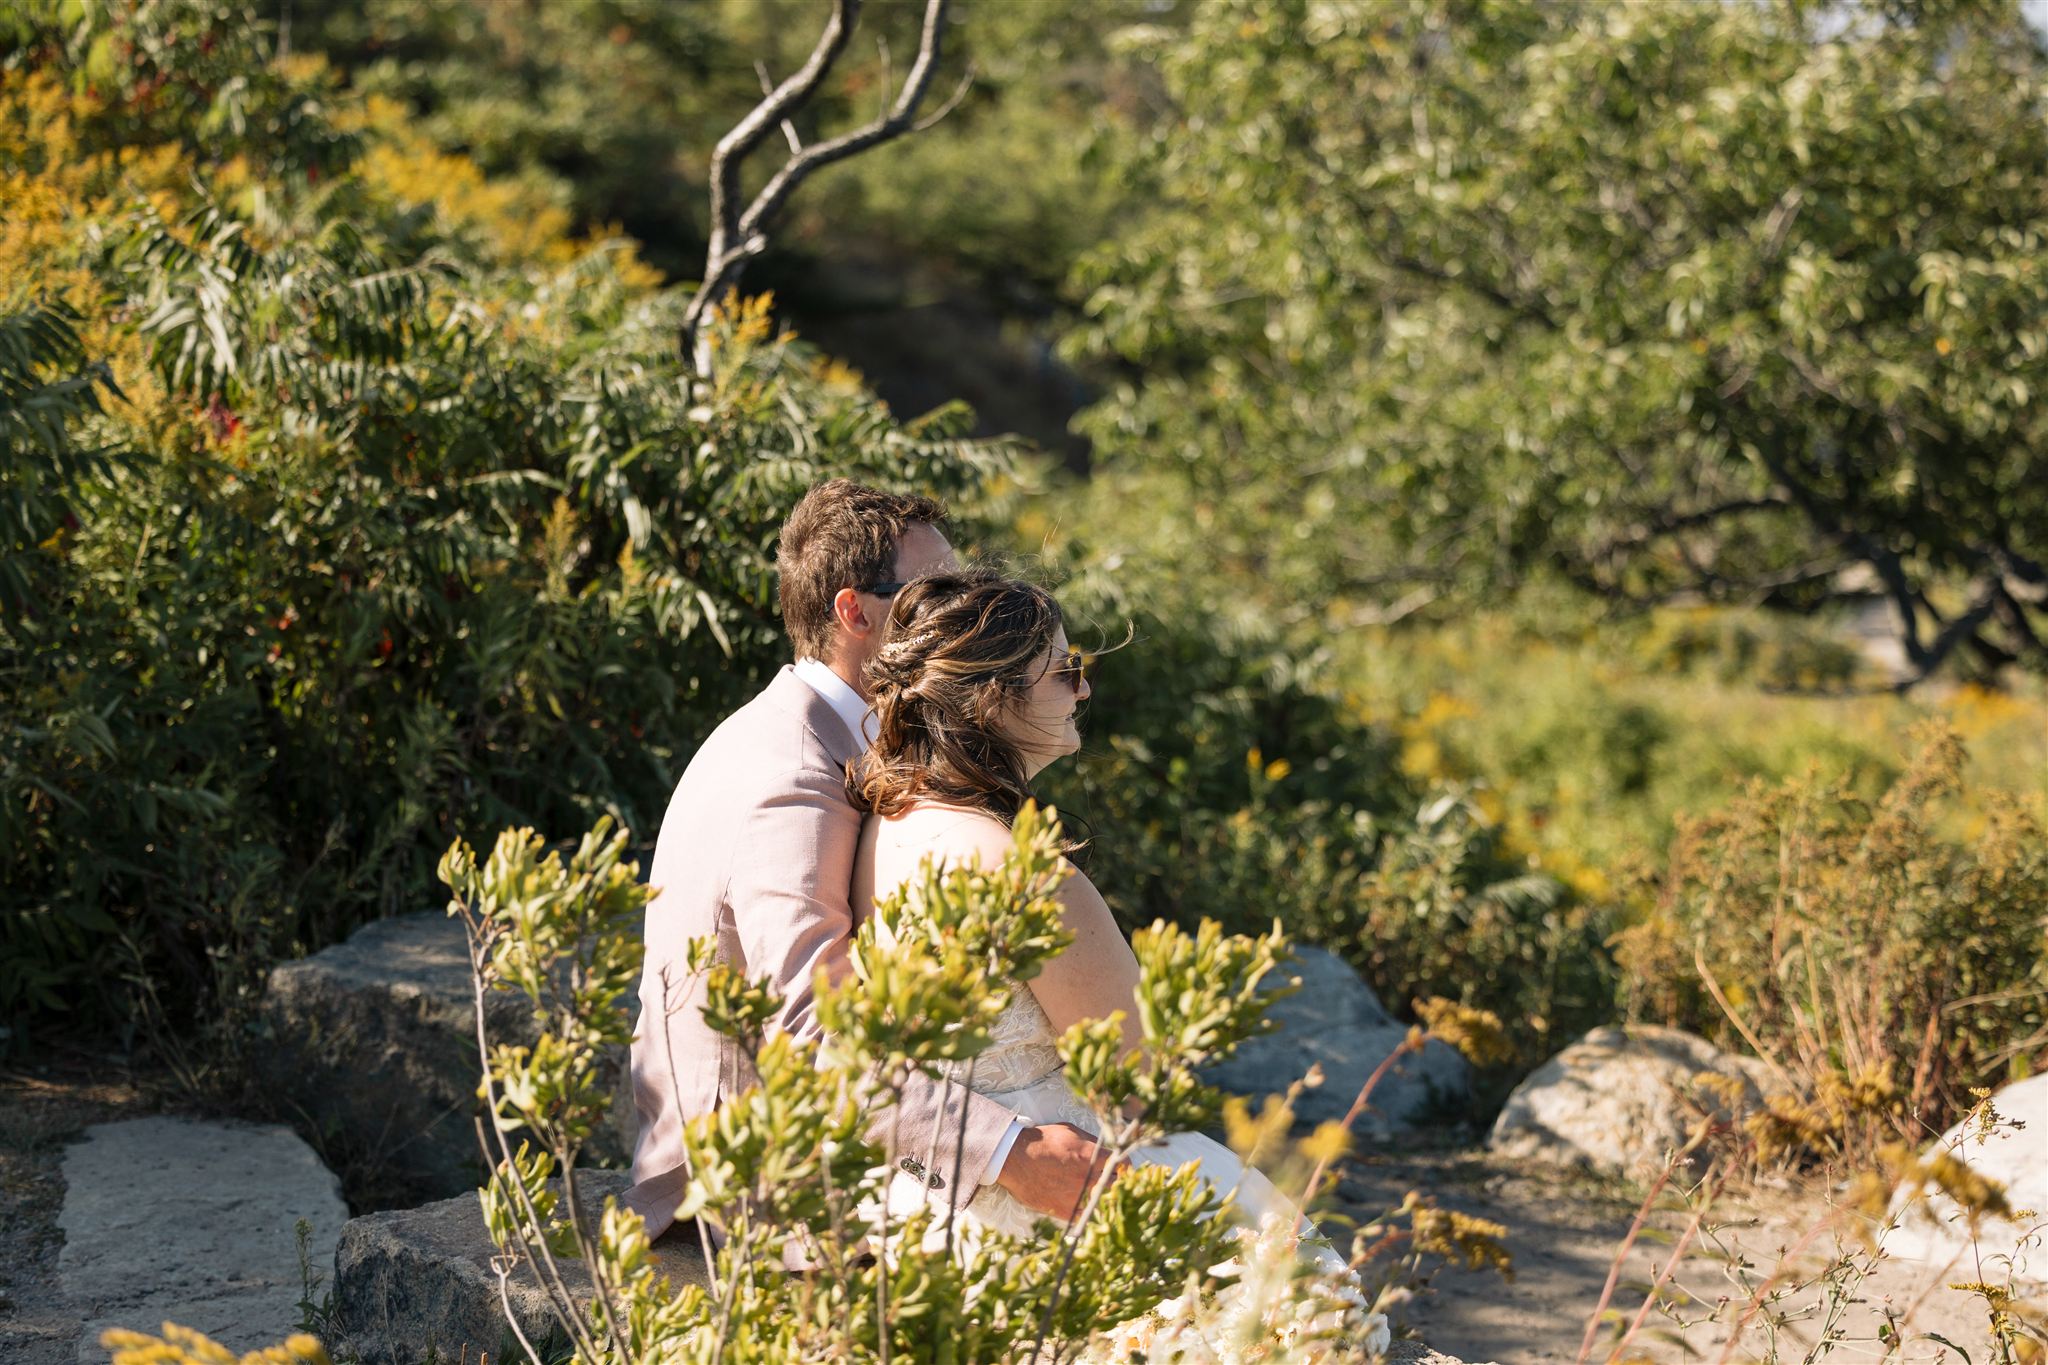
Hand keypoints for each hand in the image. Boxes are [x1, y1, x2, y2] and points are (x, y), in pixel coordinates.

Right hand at [993, 1123, 1115, 1221]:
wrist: (1017, 1159)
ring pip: (1104, 1202)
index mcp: (1092, 1156)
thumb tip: (1107, 1149)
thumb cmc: (1043, 1141)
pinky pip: (1087, 1216)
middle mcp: (1088, 1178)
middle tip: (1111, 1179)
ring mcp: (1078, 1196)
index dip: (1124, 1165)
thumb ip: (1092, 1142)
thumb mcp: (1071, 1132)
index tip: (1121, 1166)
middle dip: (1117, 1180)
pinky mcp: (1066, 1211)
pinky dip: (1090, 1212)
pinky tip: (1087, 1204)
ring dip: (1104, 1197)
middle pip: (1117, 1184)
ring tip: (1098, 1192)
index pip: (1123, 1164)